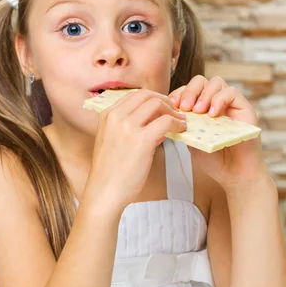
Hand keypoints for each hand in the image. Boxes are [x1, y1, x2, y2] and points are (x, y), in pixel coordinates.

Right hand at [85, 88, 186, 212]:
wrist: (104, 192)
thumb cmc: (110, 172)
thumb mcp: (112, 140)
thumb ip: (128, 127)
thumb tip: (156, 120)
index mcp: (107, 115)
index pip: (134, 95)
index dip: (152, 98)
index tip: (162, 107)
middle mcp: (116, 117)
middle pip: (146, 95)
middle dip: (164, 100)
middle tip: (174, 111)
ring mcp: (128, 127)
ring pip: (157, 104)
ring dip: (172, 110)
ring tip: (180, 121)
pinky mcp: (141, 140)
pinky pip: (166, 122)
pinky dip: (177, 123)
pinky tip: (181, 130)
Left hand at [168, 75, 267, 189]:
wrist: (233, 174)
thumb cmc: (213, 159)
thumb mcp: (191, 140)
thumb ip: (182, 125)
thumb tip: (167, 112)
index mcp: (200, 108)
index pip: (187, 89)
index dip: (178, 94)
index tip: (171, 105)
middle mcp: (215, 102)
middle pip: (200, 80)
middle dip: (189, 91)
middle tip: (184, 108)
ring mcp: (230, 104)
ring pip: (216, 82)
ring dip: (204, 95)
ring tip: (198, 112)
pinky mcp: (244, 107)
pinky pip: (231, 92)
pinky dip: (219, 100)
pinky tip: (212, 115)